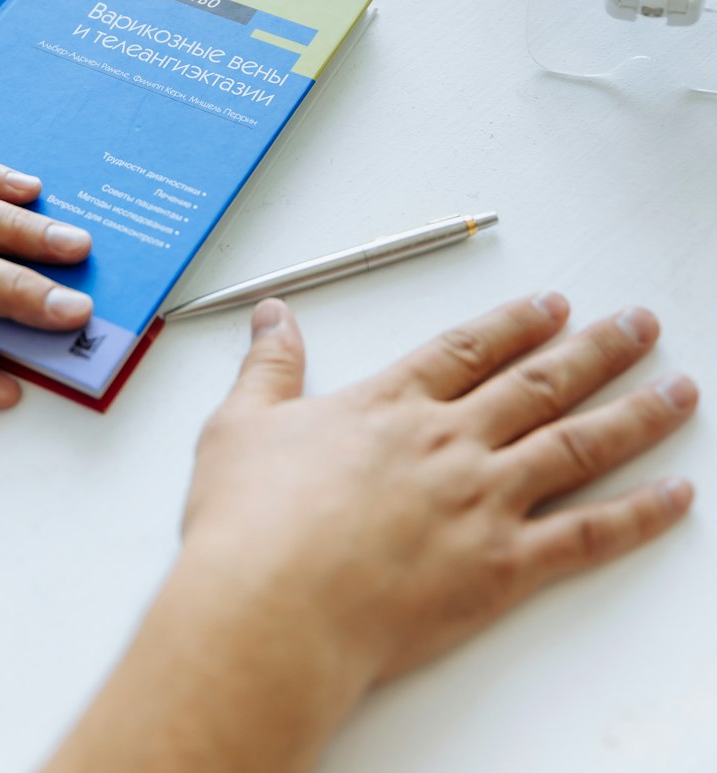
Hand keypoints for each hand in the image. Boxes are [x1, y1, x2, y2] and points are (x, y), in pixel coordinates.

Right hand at [183, 294, 696, 729]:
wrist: (271, 608)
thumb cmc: (250, 524)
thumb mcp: (241, 424)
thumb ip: (269, 365)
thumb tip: (273, 314)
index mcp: (392, 404)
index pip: (469, 349)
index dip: (515, 323)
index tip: (552, 305)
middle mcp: (449, 440)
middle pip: (539, 382)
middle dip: (595, 348)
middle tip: (638, 324)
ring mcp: (482, 500)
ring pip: (577, 443)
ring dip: (636, 412)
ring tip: (678, 388)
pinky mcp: (501, 566)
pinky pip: (587, 534)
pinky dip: (639, 515)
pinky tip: (675, 495)